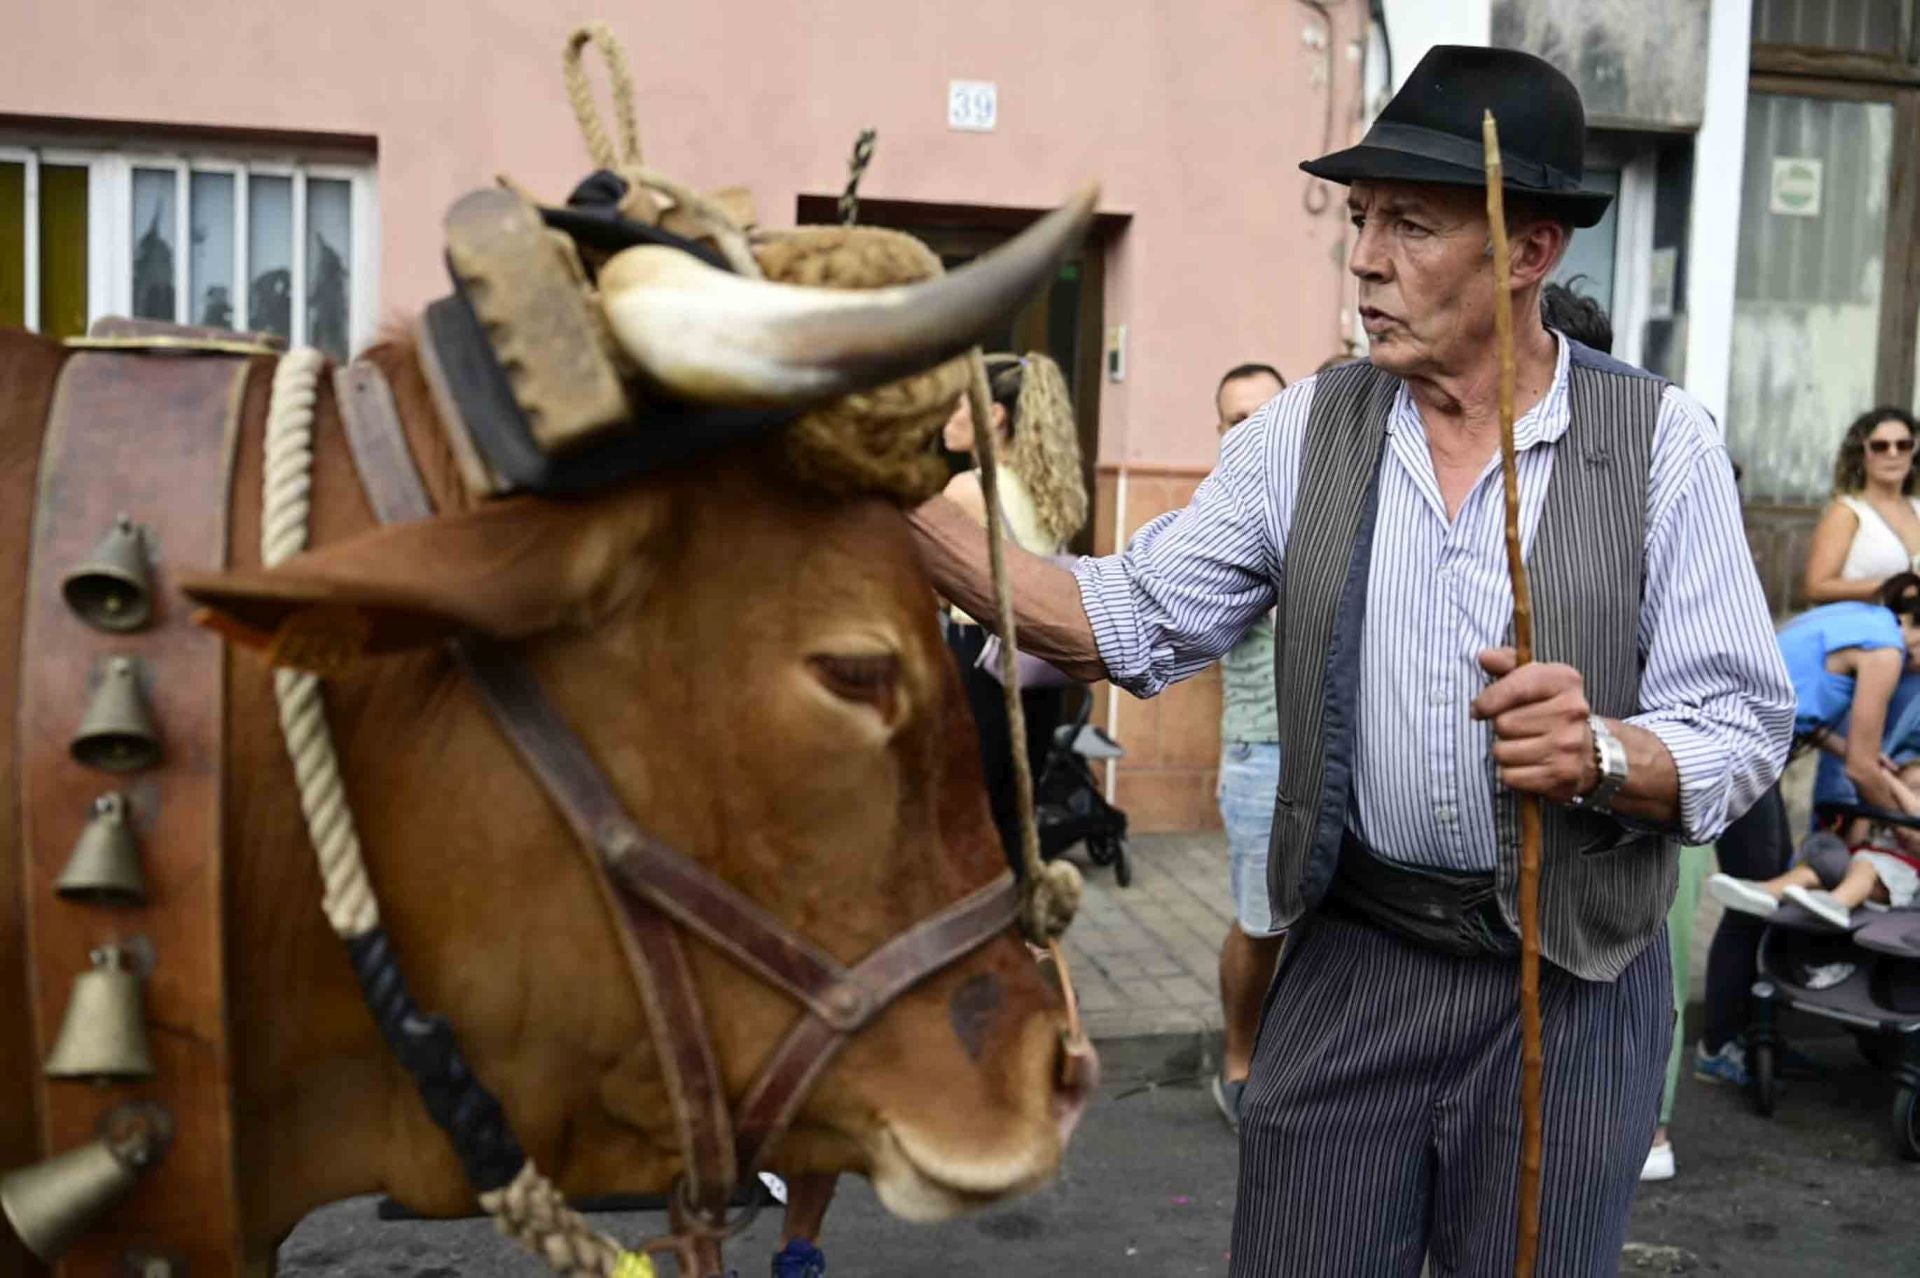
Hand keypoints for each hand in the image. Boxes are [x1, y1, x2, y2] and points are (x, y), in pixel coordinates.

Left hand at [1471, 647, 1596, 804]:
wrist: (1589, 749)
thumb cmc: (1549, 708)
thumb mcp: (1534, 677)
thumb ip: (1507, 662)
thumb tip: (1485, 657)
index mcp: (1564, 680)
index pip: (1515, 688)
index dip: (1488, 700)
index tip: (1479, 708)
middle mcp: (1572, 711)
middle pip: (1503, 723)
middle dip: (1501, 727)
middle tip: (1517, 728)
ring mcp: (1569, 745)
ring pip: (1503, 751)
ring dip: (1504, 751)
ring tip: (1523, 745)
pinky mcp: (1562, 775)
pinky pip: (1510, 776)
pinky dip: (1511, 773)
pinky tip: (1528, 764)